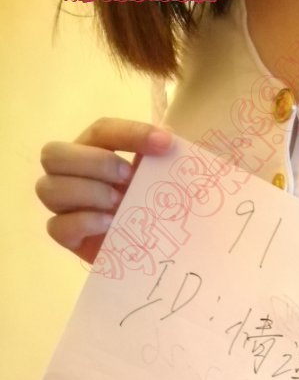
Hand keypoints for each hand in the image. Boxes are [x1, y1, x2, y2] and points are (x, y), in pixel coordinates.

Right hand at [35, 118, 172, 263]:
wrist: (148, 249)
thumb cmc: (149, 206)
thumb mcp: (156, 180)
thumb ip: (159, 159)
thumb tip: (169, 135)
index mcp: (92, 152)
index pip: (100, 131)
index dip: (130, 133)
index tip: (165, 144)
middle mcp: (70, 175)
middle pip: (54, 154)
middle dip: (95, 163)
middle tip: (128, 178)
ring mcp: (63, 206)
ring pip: (48, 188)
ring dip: (89, 192)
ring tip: (119, 204)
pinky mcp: (65, 236)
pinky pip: (57, 226)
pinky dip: (83, 222)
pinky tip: (109, 223)